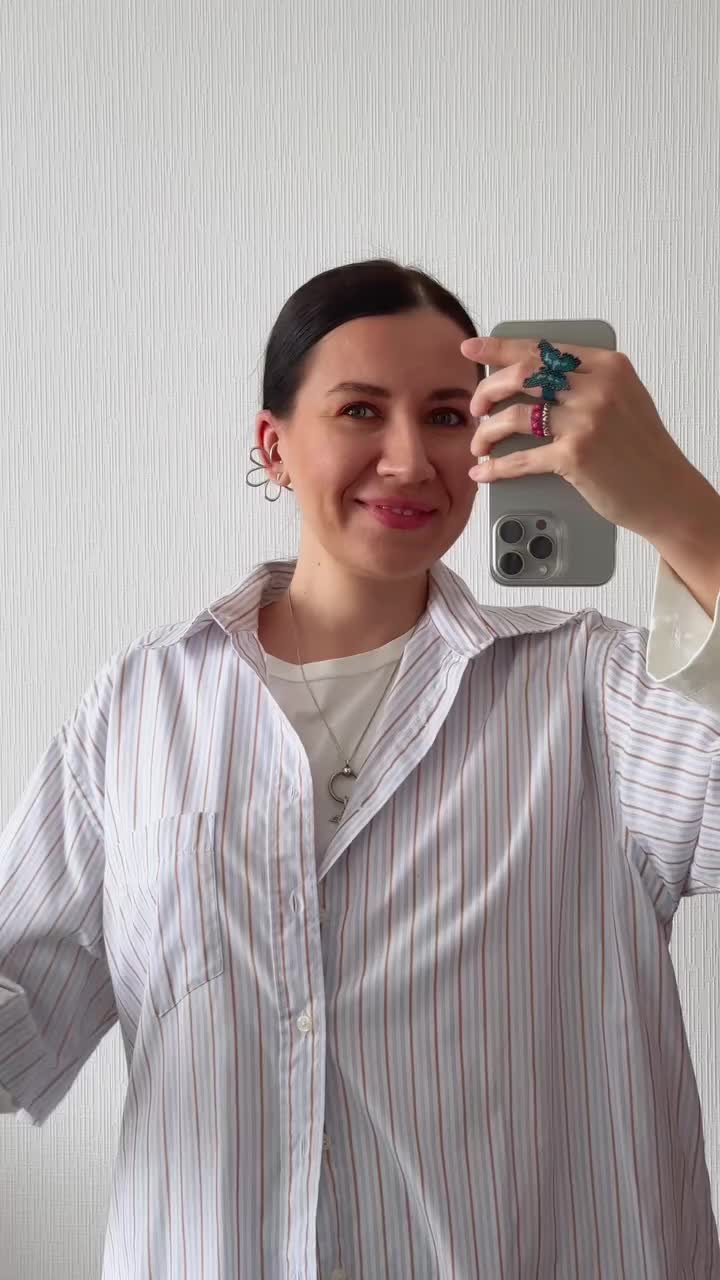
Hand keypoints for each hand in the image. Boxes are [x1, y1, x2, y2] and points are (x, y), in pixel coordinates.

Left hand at [460, 335, 700, 541]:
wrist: (665, 491)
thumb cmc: (641, 447)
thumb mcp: (624, 397)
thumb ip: (587, 381)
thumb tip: (532, 375)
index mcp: (606, 365)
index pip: (540, 348)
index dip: (499, 348)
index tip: (472, 349)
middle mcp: (596, 387)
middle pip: (521, 375)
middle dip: (487, 391)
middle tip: (476, 409)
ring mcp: (586, 421)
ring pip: (514, 416)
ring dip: (487, 432)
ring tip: (479, 444)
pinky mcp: (575, 456)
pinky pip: (521, 459)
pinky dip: (496, 468)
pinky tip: (484, 472)